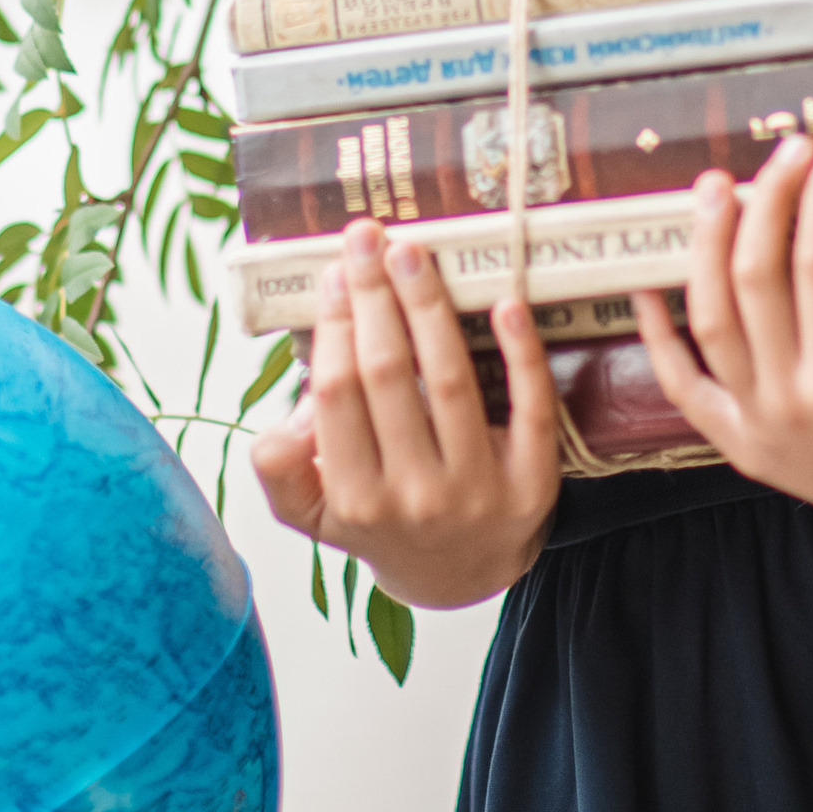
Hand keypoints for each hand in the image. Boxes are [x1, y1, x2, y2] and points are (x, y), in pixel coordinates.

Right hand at [249, 221, 563, 609]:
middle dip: (374, 297)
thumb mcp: (313, 511)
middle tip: (367, 235)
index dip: (334, 327)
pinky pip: (530, 409)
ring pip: (450, 380)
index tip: (333, 272)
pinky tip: (505, 303)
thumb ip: (279, 468)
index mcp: (354, 497)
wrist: (459, 576)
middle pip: (388, 376)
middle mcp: (415, 496)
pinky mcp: (534, 484)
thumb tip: (289, 415)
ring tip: (413, 252)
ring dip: (429, 306)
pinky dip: (519, 353)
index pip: (337, 394)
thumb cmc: (380, 521)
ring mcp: (477, 490)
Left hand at [630, 131, 812, 563]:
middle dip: (769, 201)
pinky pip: (681, 386)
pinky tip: (647, 286)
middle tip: (790, 148)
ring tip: (717, 185)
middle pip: (756, 280)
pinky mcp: (738, 444)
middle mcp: (788, 406)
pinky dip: (657, 337)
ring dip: (706, 246)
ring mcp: (754, 428)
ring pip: (708, 320)